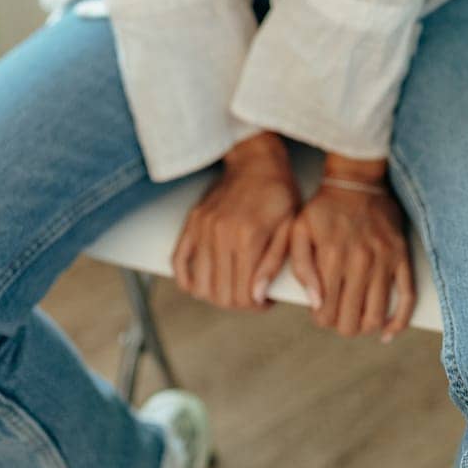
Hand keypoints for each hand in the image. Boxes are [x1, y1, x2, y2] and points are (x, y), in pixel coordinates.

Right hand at [171, 134, 299, 311]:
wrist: (256, 161)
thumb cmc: (279, 193)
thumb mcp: (289, 227)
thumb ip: (274, 263)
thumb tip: (257, 296)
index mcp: (248, 237)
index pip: (242, 295)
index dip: (256, 306)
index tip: (265, 300)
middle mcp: (220, 235)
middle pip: (220, 295)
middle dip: (238, 303)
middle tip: (251, 295)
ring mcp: (203, 229)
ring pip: (200, 286)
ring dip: (216, 295)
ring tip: (233, 287)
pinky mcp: (192, 223)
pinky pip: (178, 262)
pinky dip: (187, 279)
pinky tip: (204, 281)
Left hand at [289, 181, 415, 341]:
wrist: (356, 181)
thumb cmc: (323, 209)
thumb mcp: (299, 230)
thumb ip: (301, 267)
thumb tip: (315, 303)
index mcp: (332, 256)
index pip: (326, 312)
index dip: (321, 319)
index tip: (320, 312)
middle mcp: (360, 261)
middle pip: (352, 320)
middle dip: (341, 325)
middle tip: (337, 315)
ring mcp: (384, 260)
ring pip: (377, 315)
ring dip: (365, 327)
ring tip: (357, 320)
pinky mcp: (401, 257)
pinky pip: (407, 297)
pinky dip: (399, 321)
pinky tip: (387, 332)